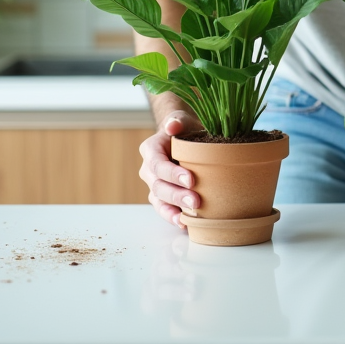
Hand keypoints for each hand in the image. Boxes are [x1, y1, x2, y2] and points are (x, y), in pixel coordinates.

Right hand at [138, 111, 201, 229]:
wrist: (184, 138)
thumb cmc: (184, 128)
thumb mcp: (183, 120)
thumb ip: (177, 121)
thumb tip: (172, 126)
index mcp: (150, 149)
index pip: (158, 164)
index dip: (172, 174)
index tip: (190, 179)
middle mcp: (148, 169)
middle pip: (158, 186)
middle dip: (177, 195)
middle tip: (196, 201)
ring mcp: (154, 185)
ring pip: (160, 200)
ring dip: (174, 209)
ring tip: (189, 217)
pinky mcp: (163, 197)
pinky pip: (164, 209)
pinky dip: (173, 217)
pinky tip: (185, 224)